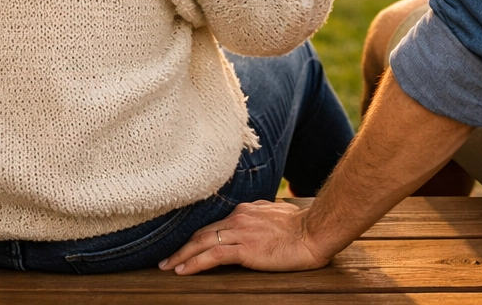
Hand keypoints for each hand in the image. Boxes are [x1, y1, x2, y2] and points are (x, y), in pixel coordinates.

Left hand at [161, 200, 329, 274]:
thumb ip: (261, 216)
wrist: (314, 232)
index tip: (185, 247)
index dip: (197, 237)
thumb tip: (256, 219)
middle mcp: (239, 218)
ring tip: (168, 267)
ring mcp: (240, 233)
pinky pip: (213, 255)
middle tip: (166, 259)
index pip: (214, 225)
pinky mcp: (245, 248)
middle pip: (202, 233)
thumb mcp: (276, 214)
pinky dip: (195, 263)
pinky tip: (184, 271)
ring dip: (182, 256)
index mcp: (246, 211)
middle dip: (183, 247)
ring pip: (202, 243)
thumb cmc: (301, 227)